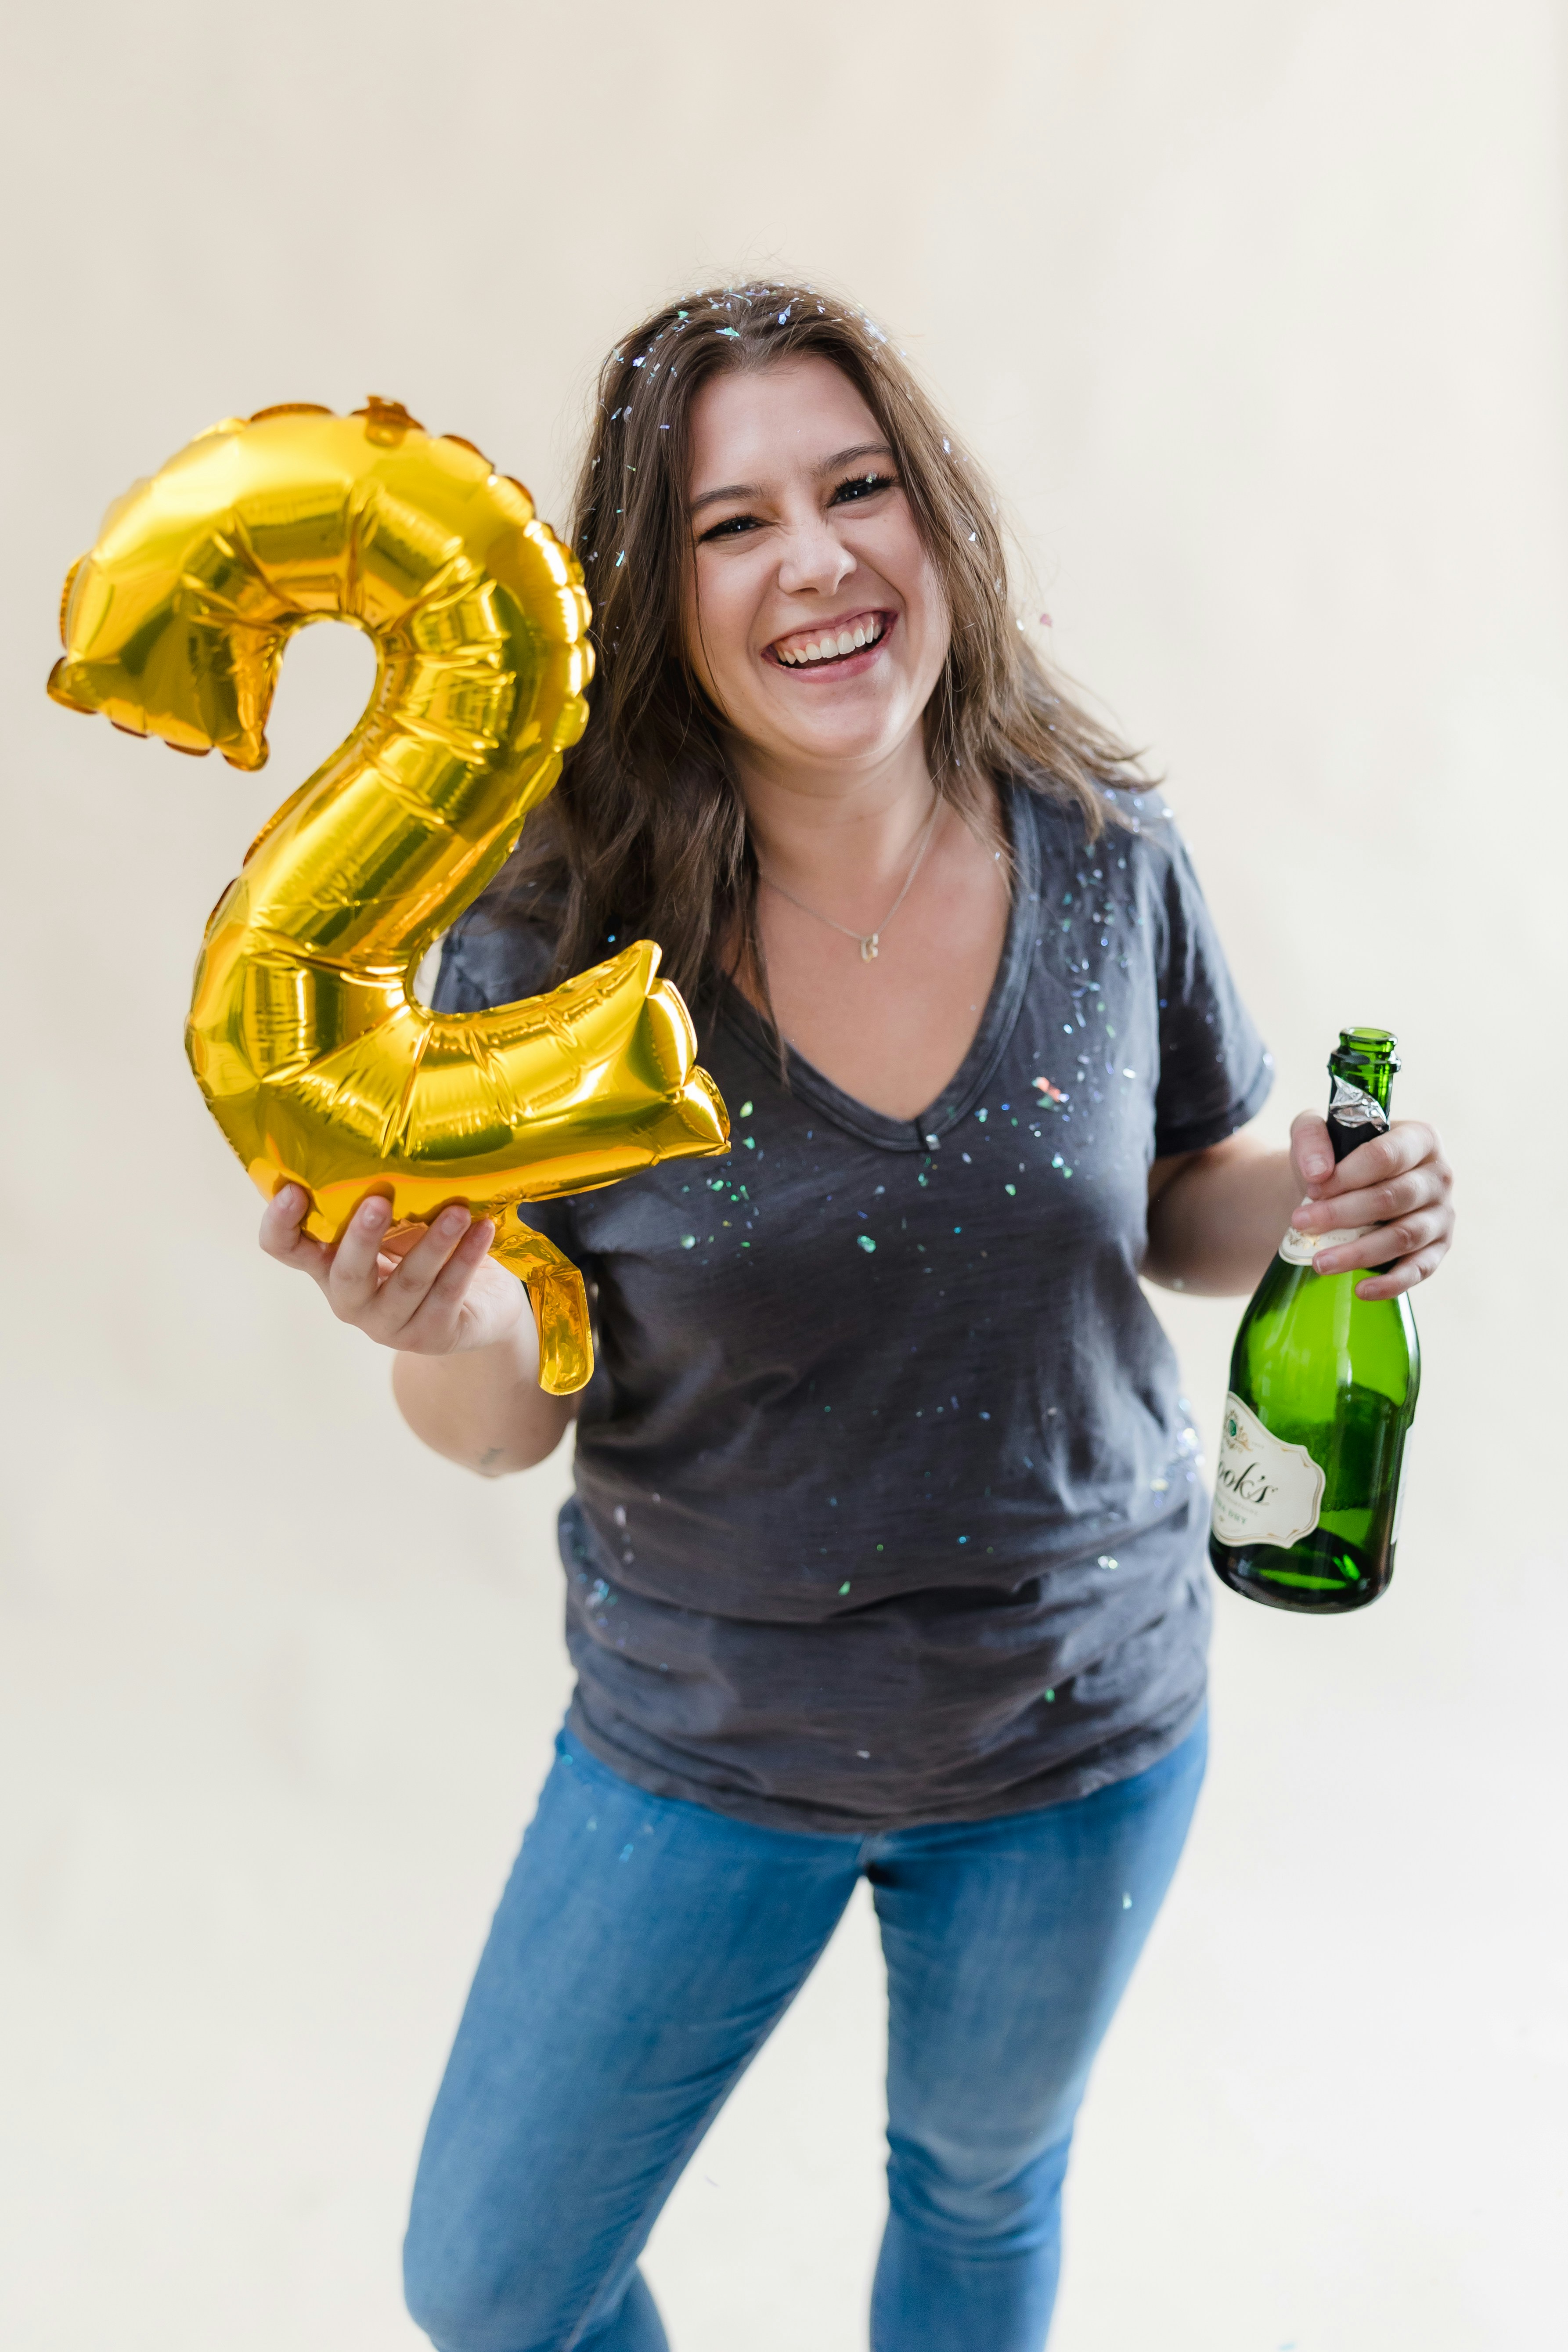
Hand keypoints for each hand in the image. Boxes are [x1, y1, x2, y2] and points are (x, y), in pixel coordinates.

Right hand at [259, 1185, 530, 1355]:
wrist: (478, 1307)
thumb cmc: (425, 1252)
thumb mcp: (396, 1225)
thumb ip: (379, 1199)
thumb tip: (384, 1140)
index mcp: (328, 1265)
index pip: (285, 1248)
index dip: (279, 1224)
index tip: (292, 1190)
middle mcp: (350, 1300)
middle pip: (346, 1274)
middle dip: (361, 1237)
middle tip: (378, 1200)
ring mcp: (388, 1325)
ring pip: (408, 1284)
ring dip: (434, 1243)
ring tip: (458, 1210)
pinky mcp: (430, 1337)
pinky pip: (448, 1295)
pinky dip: (466, 1259)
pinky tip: (482, 1230)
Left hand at [1287, 1113, 1454, 1300]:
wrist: (1344, 1188)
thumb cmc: (1335, 1159)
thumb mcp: (1316, 1132)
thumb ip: (1311, 1139)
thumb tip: (1317, 1174)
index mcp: (1419, 1139)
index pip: (1386, 1155)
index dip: (1347, 1174)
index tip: (1312, 1189)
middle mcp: (1439, 1176)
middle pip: (1393, 1197)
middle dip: (1343, 1213)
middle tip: (1301, 1223)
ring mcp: (1441, 1215)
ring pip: (1403, 1236)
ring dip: (1359, 1252)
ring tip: (1319, 1262)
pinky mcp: (1437, 1249)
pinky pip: (1419, 1270)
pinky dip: (1391, 1283)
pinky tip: (1361, 1290)